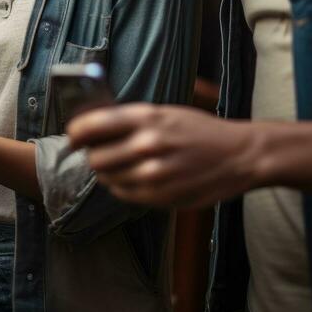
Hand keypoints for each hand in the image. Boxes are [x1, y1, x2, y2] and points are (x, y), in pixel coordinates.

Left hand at [68, 103, 262, 207]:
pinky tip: (137, 177)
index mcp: (146, 117)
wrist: (237, 155)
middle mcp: (146, 144)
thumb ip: (131, 120)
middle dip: (94, 156)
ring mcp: (152, 173)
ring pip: (108, 179)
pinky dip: (124, 187)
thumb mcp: (165, 113)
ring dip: (109, 174)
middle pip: (95, 158)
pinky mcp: (159, 197)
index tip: (73, 137)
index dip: (76, 133)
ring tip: (124, 165)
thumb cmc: (200, 130)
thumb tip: (94, 127)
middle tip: (102, 153)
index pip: (91, 125)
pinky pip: (124, 194)